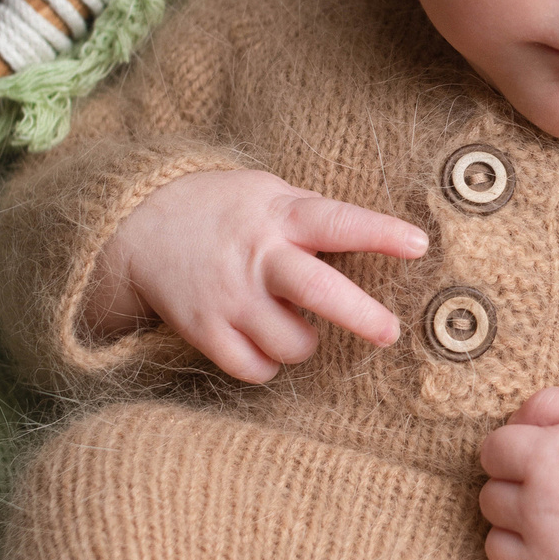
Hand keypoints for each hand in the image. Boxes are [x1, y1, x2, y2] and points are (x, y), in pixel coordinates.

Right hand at [83, 169, 427, 382]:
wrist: (139, 225)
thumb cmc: (223, 209)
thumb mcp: (267, 191)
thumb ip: (312, 214)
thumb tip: (374, 239)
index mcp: (280, 215)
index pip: (339, 222)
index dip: (381, 234)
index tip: (419, 244)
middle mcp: (257, 256)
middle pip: (318, 291)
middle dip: (362, 316)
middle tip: (389, 333)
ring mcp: (230, 297)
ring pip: (292, 343)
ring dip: (303, 343)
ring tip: (289, 322)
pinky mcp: (204, 330)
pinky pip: (255, 368)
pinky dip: (267, 365)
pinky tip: (260, 342)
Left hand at [476, 387, 558, 559]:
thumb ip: (548, 404)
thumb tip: (510, 425)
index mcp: (548, 459)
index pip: (491, 451)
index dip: (513, 446)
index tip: (541, 449)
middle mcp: (542, 508)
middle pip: (490, 496)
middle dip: (514, 484)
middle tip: (553, 481)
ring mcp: (551, 552)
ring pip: (494, 539)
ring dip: (514, 525)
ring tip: (548, 514)